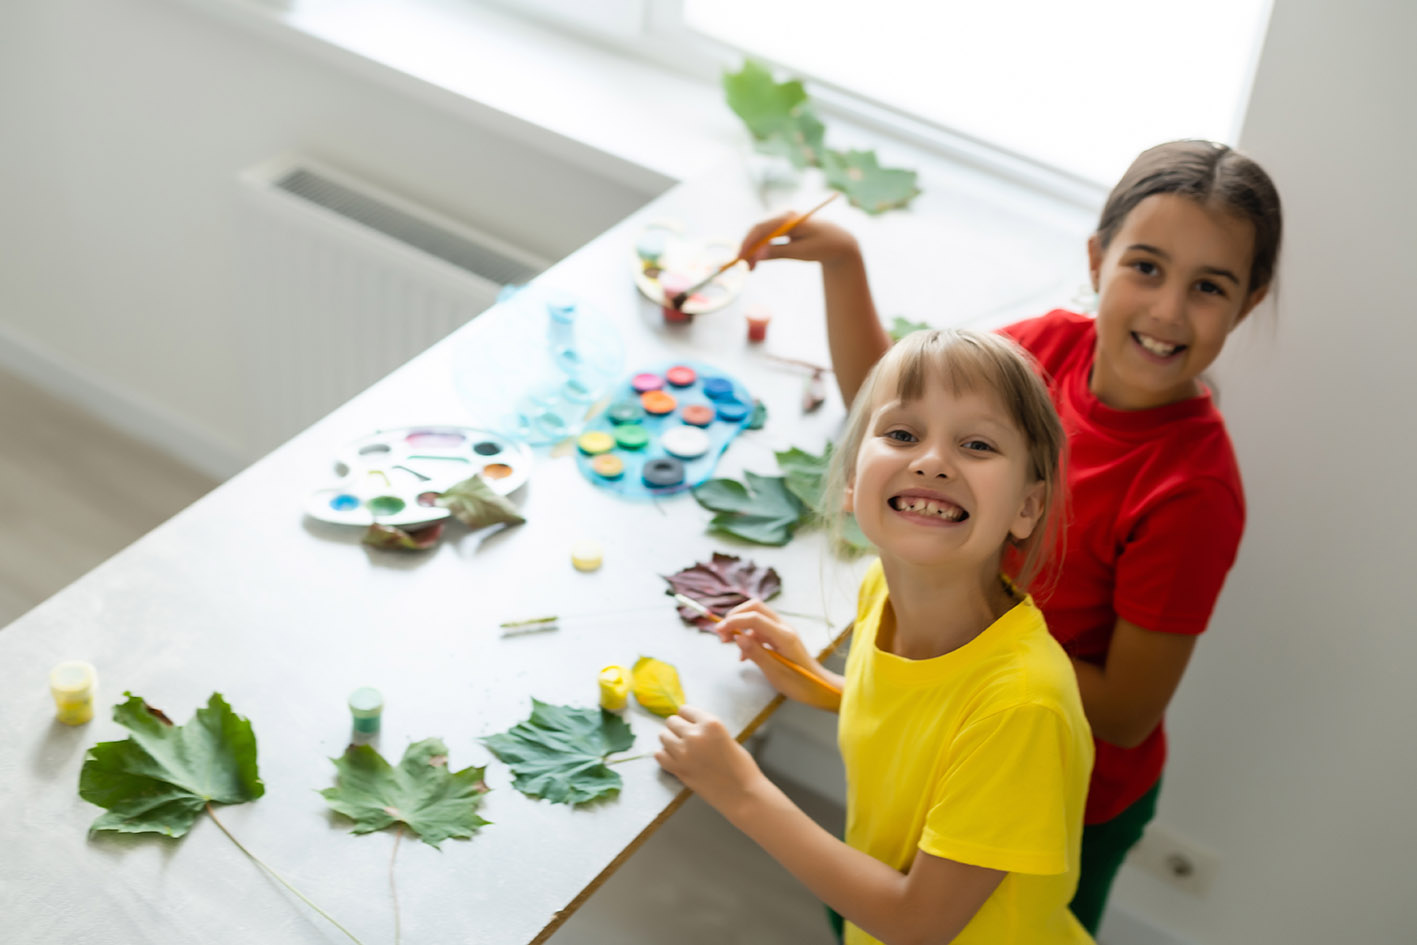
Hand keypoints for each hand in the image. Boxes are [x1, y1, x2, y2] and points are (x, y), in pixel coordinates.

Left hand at [655, 705, 764, 811]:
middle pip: (671, 721)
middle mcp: (695, 735)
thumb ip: (707, 730)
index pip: (685, 710)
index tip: (690, 724)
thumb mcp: (726, 738)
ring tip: (681, 748)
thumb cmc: (740, 767)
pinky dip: (665, 756)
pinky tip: (675, 759)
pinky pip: (659, 755)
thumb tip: (689, 725)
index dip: (687, 717)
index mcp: (710, 724)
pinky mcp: (678, 770)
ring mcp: (684, 753)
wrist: (743, 794)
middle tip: (686, 737)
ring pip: (663, 736)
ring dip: (670, 740)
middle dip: (678, 728)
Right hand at [715, 600, 840, 708]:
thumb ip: (755, 652)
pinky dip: (748, 637)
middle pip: (755, 608)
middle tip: (722, 633)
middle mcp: (783, 627)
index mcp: (783, 635)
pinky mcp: (780, 637)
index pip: (755, 618)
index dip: (735, 621)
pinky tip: (743, 655)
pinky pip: (760, 630)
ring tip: (727, 643)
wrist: (818, 688)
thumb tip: (737, 637)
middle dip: (736, 616)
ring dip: (740, 626)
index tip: (719, 631)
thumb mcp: (774, 671)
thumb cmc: (799, 683)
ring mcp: (782, 631)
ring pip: (756, 617)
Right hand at [738, 213, 859, 269]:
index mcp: (789, 217)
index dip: (748, 243)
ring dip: (752, 250)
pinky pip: (765, 236)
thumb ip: (779, 252)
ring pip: (759, 234)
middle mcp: (782, 214)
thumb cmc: (823, 245)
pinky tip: (757, 262)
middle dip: (747, 248)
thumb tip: (758, 256)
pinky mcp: (782, 227)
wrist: (838, 241)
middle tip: (743, 268)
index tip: (740, 259)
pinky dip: (760, 249)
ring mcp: (781, 220)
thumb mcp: (802, 252)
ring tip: (751, 269)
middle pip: (757, 230)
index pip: (760, 227)